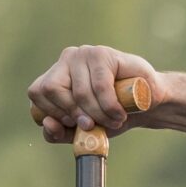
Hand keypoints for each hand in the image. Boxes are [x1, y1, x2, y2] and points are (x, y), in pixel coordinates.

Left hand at [27, 46, 165, 142]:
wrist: (148, 104)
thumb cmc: (114, 116)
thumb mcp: (83, 130)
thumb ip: (60, 132)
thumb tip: (49, 123)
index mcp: (56, 75)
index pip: (37, 93)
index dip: (54, 114)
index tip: (75, 125)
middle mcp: (66, 60)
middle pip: (50, 89)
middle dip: (73, 114)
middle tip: (93, 125)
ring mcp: (83, 54)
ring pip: (78, 92)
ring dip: (98, 114)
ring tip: (114, 120)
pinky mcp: (102, 54)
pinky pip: (99, 87)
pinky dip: (110, 107)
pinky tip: (120, 113)